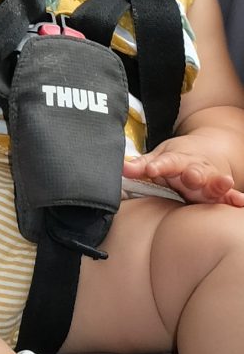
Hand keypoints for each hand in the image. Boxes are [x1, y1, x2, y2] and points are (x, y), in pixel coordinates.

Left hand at [125, 148, 243, 207]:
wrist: (205, 150)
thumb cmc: (176, 157)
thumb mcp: (159, 156)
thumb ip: (142, 164)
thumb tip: (121, 168)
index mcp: (176, 160)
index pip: (166, 162)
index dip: (158, 166)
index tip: (151, 169)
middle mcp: (194, 170)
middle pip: (194, 172)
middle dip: (193, 174)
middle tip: (191, 176)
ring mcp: (209, 180)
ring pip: (213, 182)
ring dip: (217, 183)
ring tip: (225, 182)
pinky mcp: (220, 192)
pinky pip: (228, 196)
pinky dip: (235, 198)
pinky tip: (241, 202)